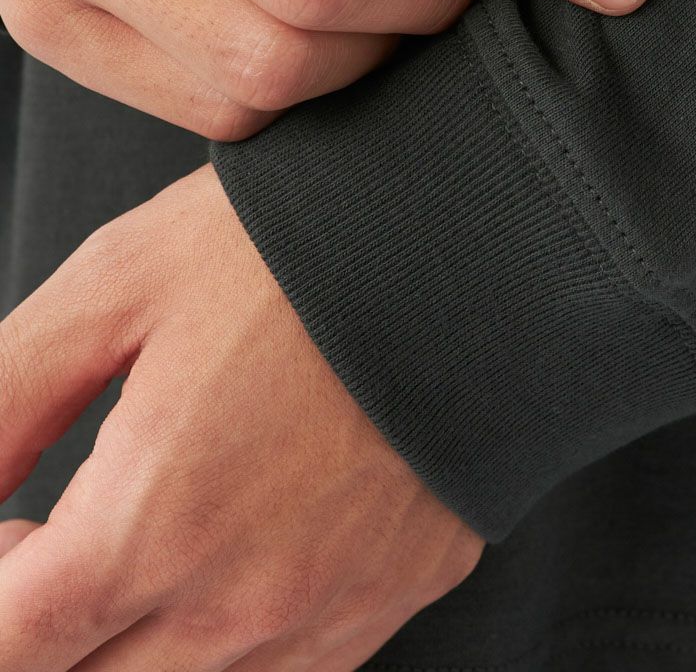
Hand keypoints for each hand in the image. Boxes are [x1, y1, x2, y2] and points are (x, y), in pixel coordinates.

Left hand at [0, 164, 484, 669]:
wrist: (480, 235)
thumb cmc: (299, 246)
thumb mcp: (119, 285)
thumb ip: (2, 398)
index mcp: (153, 526)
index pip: (8, 647)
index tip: (8, 525)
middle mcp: (242, 602)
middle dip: (48, 625)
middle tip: (55, 533)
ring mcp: (332, 611)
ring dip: (138, 633)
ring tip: (155, 527)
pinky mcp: (399, 592)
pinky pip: (292, 670)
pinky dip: (236, 635)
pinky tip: (244, 544)